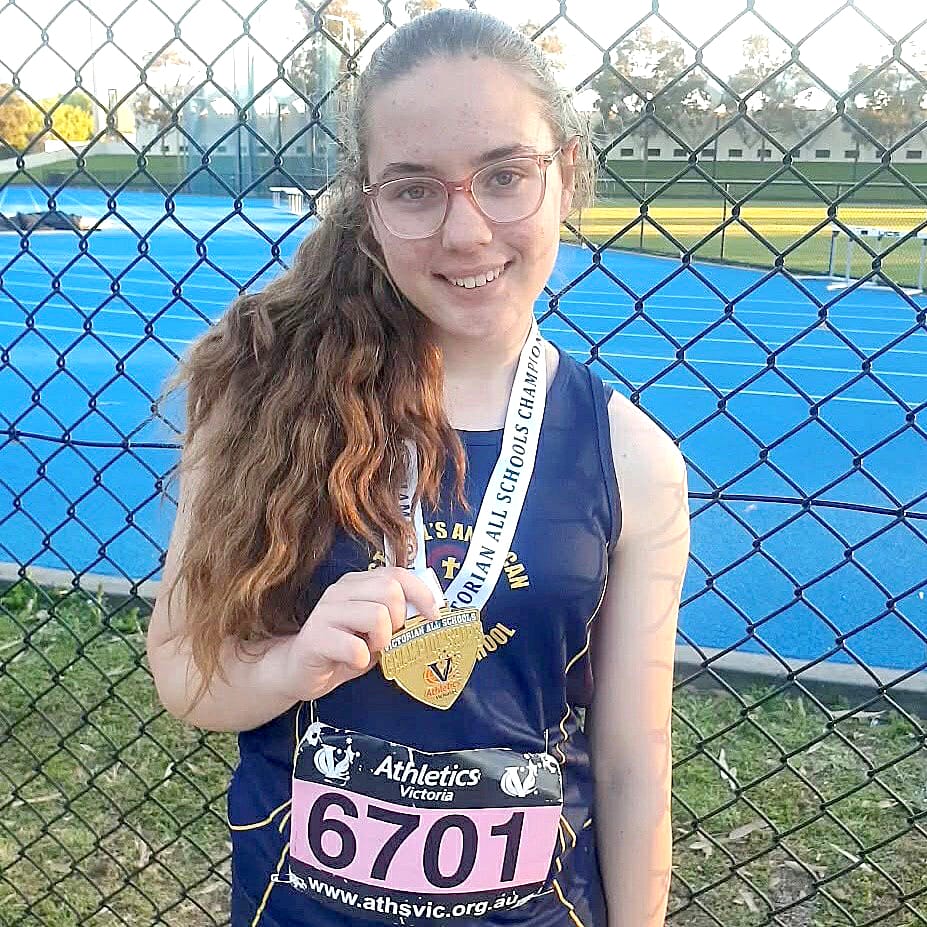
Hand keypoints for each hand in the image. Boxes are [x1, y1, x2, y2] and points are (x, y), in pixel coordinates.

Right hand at [279, 567, 440, 700]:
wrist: (299, 672)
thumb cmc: (345, 649)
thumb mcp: (376, 629)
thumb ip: (397, 616)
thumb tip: (430, 613)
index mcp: (358, 583)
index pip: (397, 574)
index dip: (422, 593)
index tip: (433, 615)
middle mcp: (341, 591)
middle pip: (390, 591)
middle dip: (400, 619)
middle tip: (388, 638)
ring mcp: (326, 612)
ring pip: (377, 616)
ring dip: (382, 641)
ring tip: (370, 649)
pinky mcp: (315, 638)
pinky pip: (355, 647)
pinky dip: (361, 660)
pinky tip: (352, 661)